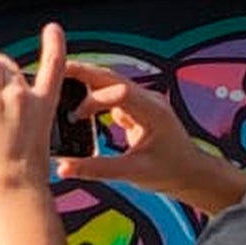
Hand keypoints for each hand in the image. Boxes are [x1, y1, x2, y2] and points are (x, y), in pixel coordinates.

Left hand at [0, 22, 69, 206]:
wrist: (10, 185)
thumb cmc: (23, 175)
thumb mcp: (34, 142)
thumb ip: (22, 122)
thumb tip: (4, 117)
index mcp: (43, 106)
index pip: (53, 65)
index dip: (53, 43)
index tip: (52, 30)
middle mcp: (20, 96)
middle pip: (7, 64)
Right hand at [49, 59, 245, 213]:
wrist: (191, 173)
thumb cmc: (168, 172)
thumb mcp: (132, 173)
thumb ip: (97, 169)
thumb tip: (63, 168)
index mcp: (153, 112)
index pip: (120, 92)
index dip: (93, 100)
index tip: (75, 116)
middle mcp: (149, 100)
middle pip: (112, 77)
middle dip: (83, 73)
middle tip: (54, 71)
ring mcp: (143, 101)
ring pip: (110, 82)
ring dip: (86, 81)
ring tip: (59, 81)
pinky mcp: (137, 107)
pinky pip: (111, 94)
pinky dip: (92, 94)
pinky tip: (75, 102)